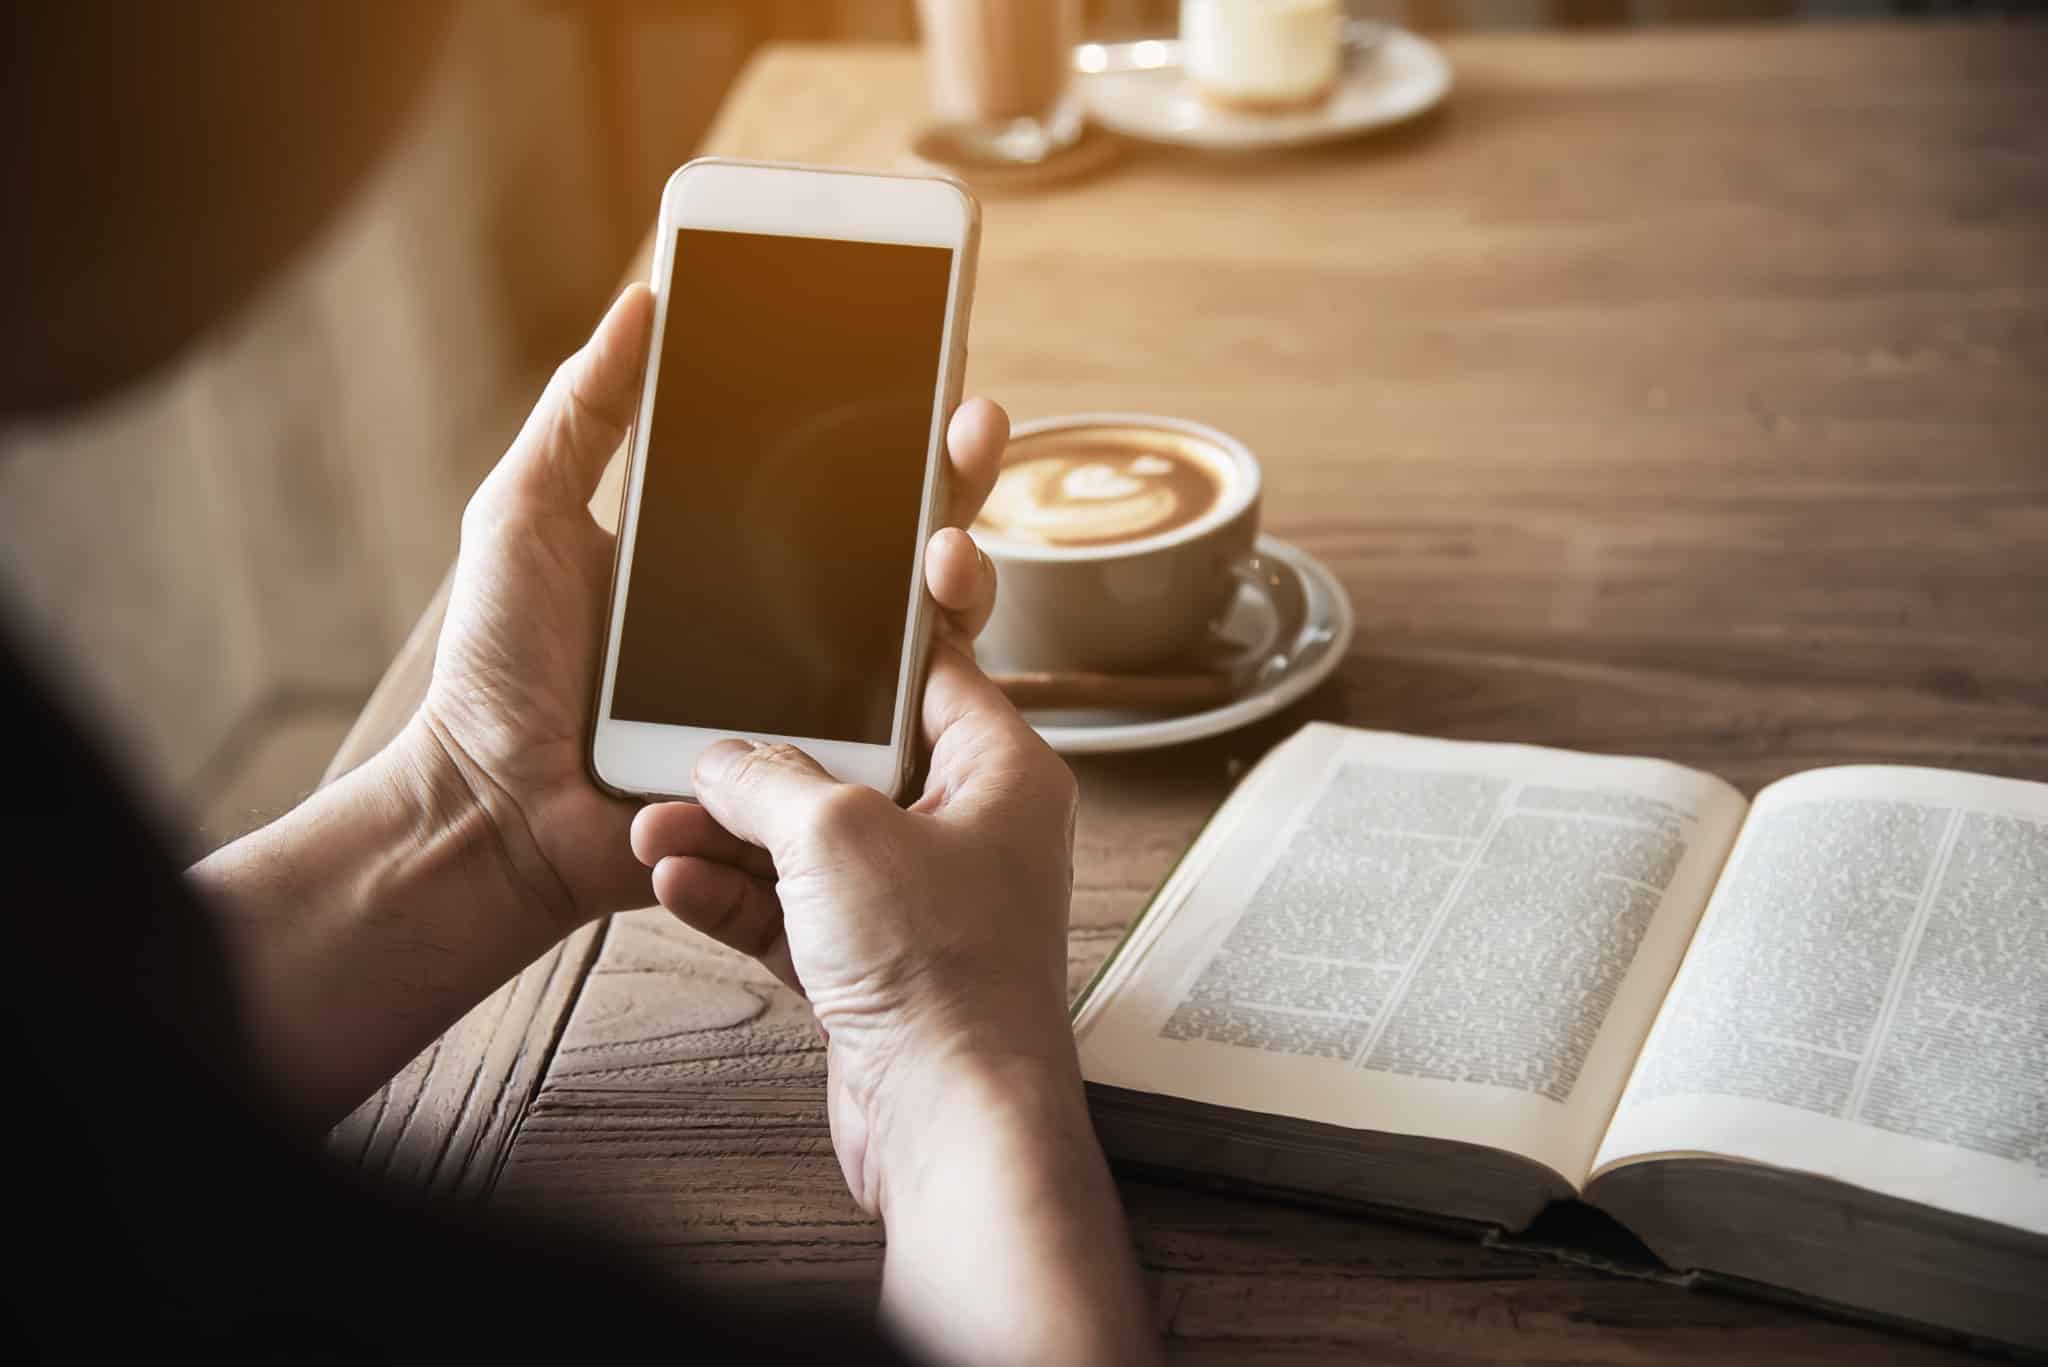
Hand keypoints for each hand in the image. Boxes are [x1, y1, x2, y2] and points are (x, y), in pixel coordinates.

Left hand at [414, 284, 1009, 936]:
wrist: (498, 809)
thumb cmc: (499, 671)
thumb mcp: (526, 512)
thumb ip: (585, 411)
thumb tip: (644, 301)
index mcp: (730, 549)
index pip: (833, 474)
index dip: (890, 421)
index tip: (930, 356)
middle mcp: (789, 616)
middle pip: (902, 538)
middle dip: (956, 475)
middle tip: (974, 423)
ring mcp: (813, 694)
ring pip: (926, 625)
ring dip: (963, 568)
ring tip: (951, 542)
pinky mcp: (821, 765)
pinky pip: (900, 722)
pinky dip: (937, 670)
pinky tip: (940, 618)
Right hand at [630, 651, 1158, 1365]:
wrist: (949, 1119)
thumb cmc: (943, 973)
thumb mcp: (836, 836)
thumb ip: (769, 782)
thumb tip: (725, 762)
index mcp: (1002, 774)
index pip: (937, 676)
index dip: (873, 644)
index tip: (820, 609)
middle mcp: (971, 834)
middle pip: (855, 766)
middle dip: (764, 764)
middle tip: (695, 744)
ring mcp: (921, 904)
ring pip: (812, 845)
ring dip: (730, 836)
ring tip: (654, 821)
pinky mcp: (876, 967)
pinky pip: (795, 912)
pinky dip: (736, 897)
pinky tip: (674, 881)